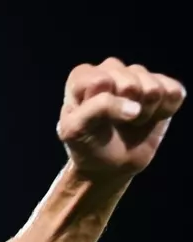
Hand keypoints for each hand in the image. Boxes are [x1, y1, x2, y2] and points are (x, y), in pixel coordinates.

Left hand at [58, 59, 184, 179]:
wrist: (107, 165)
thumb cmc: (86, 145)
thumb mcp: (75, 130)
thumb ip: (97, 108)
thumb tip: (135, 107)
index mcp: (83, 75)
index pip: (101, 81)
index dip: (103, 107)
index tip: (94, 120)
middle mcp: (111, 69)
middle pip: (131, 84)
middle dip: (124, 111)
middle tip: (114, 123)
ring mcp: (139, 75)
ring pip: (153, 88)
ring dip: (144, 113)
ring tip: (130, 121)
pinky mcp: (163, 85)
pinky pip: (174, 92)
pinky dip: (164, 111)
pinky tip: (149, 118)